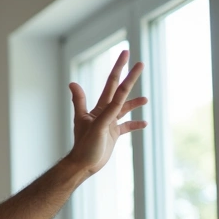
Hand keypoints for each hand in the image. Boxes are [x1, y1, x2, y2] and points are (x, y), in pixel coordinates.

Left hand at [66, 50, 148, 176]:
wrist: (83, 165)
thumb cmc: (84, 146)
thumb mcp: (90, 124)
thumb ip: (87, 103)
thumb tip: (72, 83)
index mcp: (100, 107)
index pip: (112, 84)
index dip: (119, 68)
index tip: (126, 53)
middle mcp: (104, 112)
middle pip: (120, 91)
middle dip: (130, 77)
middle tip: (141, 63)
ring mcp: (109, 122)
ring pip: (124, 108)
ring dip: (134, 103)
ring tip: (146, 100)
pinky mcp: (113, 134)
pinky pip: (126, 126)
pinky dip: (134, 124)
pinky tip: (144, 123)